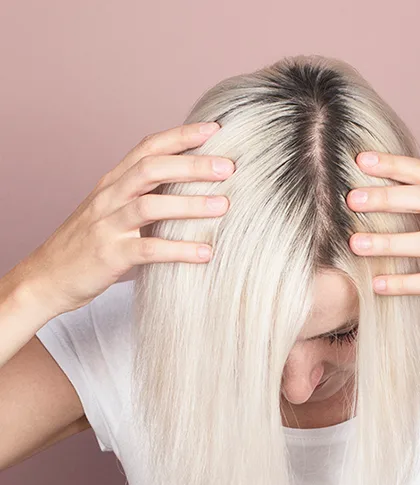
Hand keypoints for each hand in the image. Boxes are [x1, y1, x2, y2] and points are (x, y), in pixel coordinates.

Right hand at [20, 121, 233, 315]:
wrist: (48, 277)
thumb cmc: (89, 244)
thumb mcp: (113, 210)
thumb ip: (144, 195)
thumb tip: (190, 188)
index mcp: (113, 182)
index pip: (148, 148)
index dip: (181, 136)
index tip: (215, 129)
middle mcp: (109, 197)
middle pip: (151, 169)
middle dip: (192, 164)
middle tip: (229, 166)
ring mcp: (108, 226)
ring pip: (150, 205)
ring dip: (190, 204)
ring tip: (224, 206)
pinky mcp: (110, 256)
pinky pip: (148, 249)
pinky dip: (178, 250)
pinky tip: (205, 253)